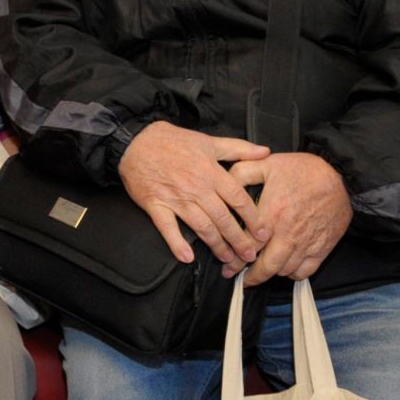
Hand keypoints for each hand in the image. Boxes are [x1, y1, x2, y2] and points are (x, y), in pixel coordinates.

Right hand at [118, 121, 271, 267]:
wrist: (135, 142)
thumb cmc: (171, 141)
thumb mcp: (208, 140)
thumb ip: (238, 148)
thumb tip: (265, 151)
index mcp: (211, 172)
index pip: (238, 200)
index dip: (253, 219)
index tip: (263, 233)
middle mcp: (196, 188)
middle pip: (223, 219)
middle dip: (238, 240)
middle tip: (250, 256)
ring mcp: (175, 198)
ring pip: (201, 227)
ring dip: (216, 245)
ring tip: (227, 259)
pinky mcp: (156, 205)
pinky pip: (167, 228)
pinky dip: (177, 244)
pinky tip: (187, 257)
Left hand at [227, 152, 351, 284]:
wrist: (340, 176)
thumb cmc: (302, 170)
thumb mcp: (266, 163)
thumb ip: (241, 173)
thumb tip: (224, 184)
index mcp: (272, 213)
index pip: (248, 245)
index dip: (235, 260)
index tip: (227, 267)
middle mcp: (288, 233)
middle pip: (266, 266)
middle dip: (251, 276)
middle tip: (241, 280)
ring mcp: (306, 243)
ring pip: (284, 271)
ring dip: (271, 274)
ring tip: (260, 273)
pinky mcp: (322, 248)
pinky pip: (304, 271)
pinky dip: (293, 274)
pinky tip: (285, 269)